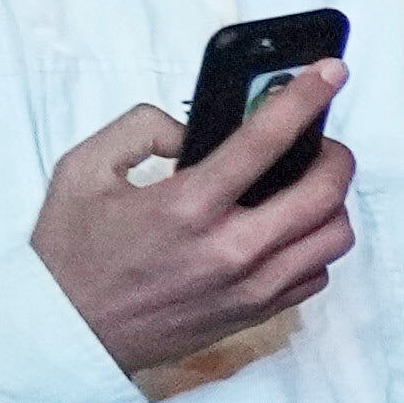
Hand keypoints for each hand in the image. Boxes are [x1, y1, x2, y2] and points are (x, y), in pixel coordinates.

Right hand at [32, 81, 353, 399]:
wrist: (68, 330)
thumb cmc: (72, 249)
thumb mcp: (83, 169)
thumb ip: (139, 129)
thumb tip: (194, 128)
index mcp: (186, 206)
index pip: (265, 141)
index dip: (306, 98)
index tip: (331, 72)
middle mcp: (230, 249)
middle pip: (324, 193)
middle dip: (336, 154)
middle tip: (321, 142)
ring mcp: (250, 286)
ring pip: (334, 237)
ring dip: (333, 203)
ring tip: (309, 186)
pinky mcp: (257, 312)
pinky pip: (317, 274)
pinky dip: (316, 245)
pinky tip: (291, 229)